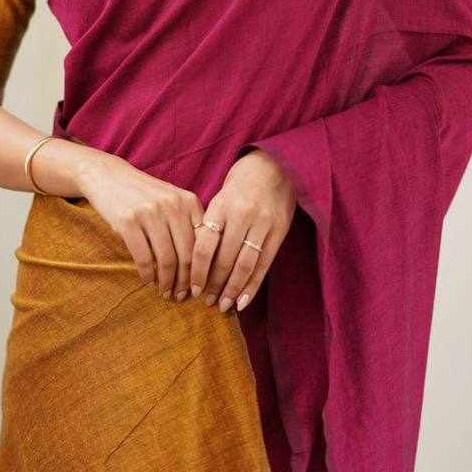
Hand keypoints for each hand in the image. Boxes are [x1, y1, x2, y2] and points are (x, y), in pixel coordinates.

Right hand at [76, 151, 204, 298]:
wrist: (109, 176)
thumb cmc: (144, 195)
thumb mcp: (172, 201)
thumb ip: (189, 224)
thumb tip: (203, 265)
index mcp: (189, 202)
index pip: (203, 243)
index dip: (203, 270)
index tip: (199, 287)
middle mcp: (173, 205)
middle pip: (186, 255)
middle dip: (185, 282)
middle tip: (182, 296)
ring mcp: (150, 213)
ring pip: (166, 259)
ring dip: (166, 282)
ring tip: (165, 292)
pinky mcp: (128, 221)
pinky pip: (143, 257)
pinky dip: (147, 274)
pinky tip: (148, 280)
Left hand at [189, 149, 295, 312]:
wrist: (275, 166)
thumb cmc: (241, 184)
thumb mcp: (220, 198)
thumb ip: (210, 226)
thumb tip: (193, 261)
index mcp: (221, 206)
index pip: (205, 246)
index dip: (197, 271)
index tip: (192, 289)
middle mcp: (241, 215)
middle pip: (224, 259)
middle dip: (214, 285)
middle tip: (206, 302)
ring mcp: (262, 224)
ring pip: (245, 265)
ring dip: (232, 289)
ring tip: (223, 305)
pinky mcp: (279, 231)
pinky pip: (264, 264)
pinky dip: (253, 285)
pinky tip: (243, 301)